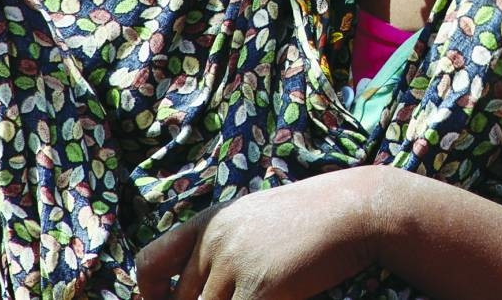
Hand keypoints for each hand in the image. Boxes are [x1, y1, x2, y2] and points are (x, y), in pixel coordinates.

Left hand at [135, 169, 378, 299]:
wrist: (352, 210)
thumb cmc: (308, 221)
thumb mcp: (252, 224)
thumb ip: (220, 253)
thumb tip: (191, 291)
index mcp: (209, 221)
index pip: (149, 263)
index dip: (149, 293)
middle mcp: (213, 239)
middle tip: (241, 294)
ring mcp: (234, 262)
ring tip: (263, 294)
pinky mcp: (258, 287)